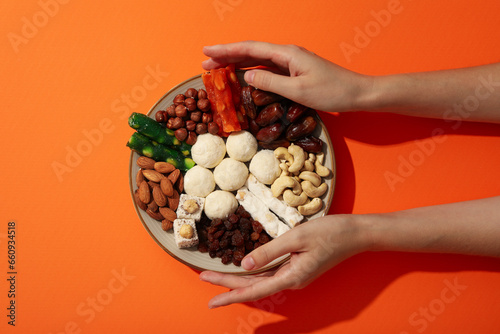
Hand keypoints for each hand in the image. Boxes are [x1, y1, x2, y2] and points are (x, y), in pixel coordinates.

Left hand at [199, 214, 371, 307]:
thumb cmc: (330, 232)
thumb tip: (244, 264)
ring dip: (238, 279)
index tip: (210, 300)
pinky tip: (242, 270)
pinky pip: (270, 273)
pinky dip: (252, 273)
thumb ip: (269, 251)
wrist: (355, 234)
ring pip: (260, 280)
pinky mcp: (298, 268)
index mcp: (291, 276)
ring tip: (215, 276)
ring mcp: (295, 275)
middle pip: (253, 286)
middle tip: (202, 279)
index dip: (229, 293)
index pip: (253, 289)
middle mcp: (291, 280)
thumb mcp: (297, 238)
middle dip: (227, 284)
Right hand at [202, 40, 373, 112]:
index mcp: (286, 54)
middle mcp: (286, 55)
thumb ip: (270, 83)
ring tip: (217, 69)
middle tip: (204, 63)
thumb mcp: (298, 91)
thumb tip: (246, 77)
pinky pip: (267, 70)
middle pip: (250, 52)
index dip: (226, 50)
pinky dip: (251, 72)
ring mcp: (290, 63)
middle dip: (226, 56)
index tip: (206, 51)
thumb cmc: (332, 92)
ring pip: (257, 61)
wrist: (356, 93)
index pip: (249, 49)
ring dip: (236, 64)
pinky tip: (242, 78)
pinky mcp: (294, 72)